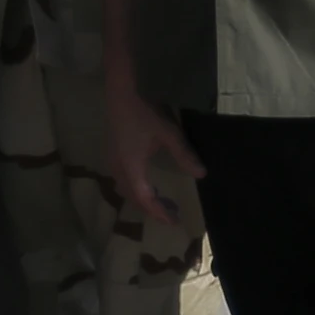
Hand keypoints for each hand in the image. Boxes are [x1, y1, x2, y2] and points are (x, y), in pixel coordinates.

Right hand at [109, 83, 206, 228]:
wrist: (121, 94)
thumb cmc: (144, 113)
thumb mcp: (168, 133)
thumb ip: (184, 154)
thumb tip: (201, 174)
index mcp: (132, 168)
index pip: (145, 199)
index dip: (159, 212)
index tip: (174, 221)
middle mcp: (119, 169)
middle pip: (134, 198)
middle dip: (153, 209)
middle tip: (172, 214)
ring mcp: (113, 162)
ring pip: (127, 190)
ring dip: (144, 199)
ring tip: (162, 201)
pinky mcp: (113, 155)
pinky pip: (124, 181)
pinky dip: (137, 188)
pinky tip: (148, 183)